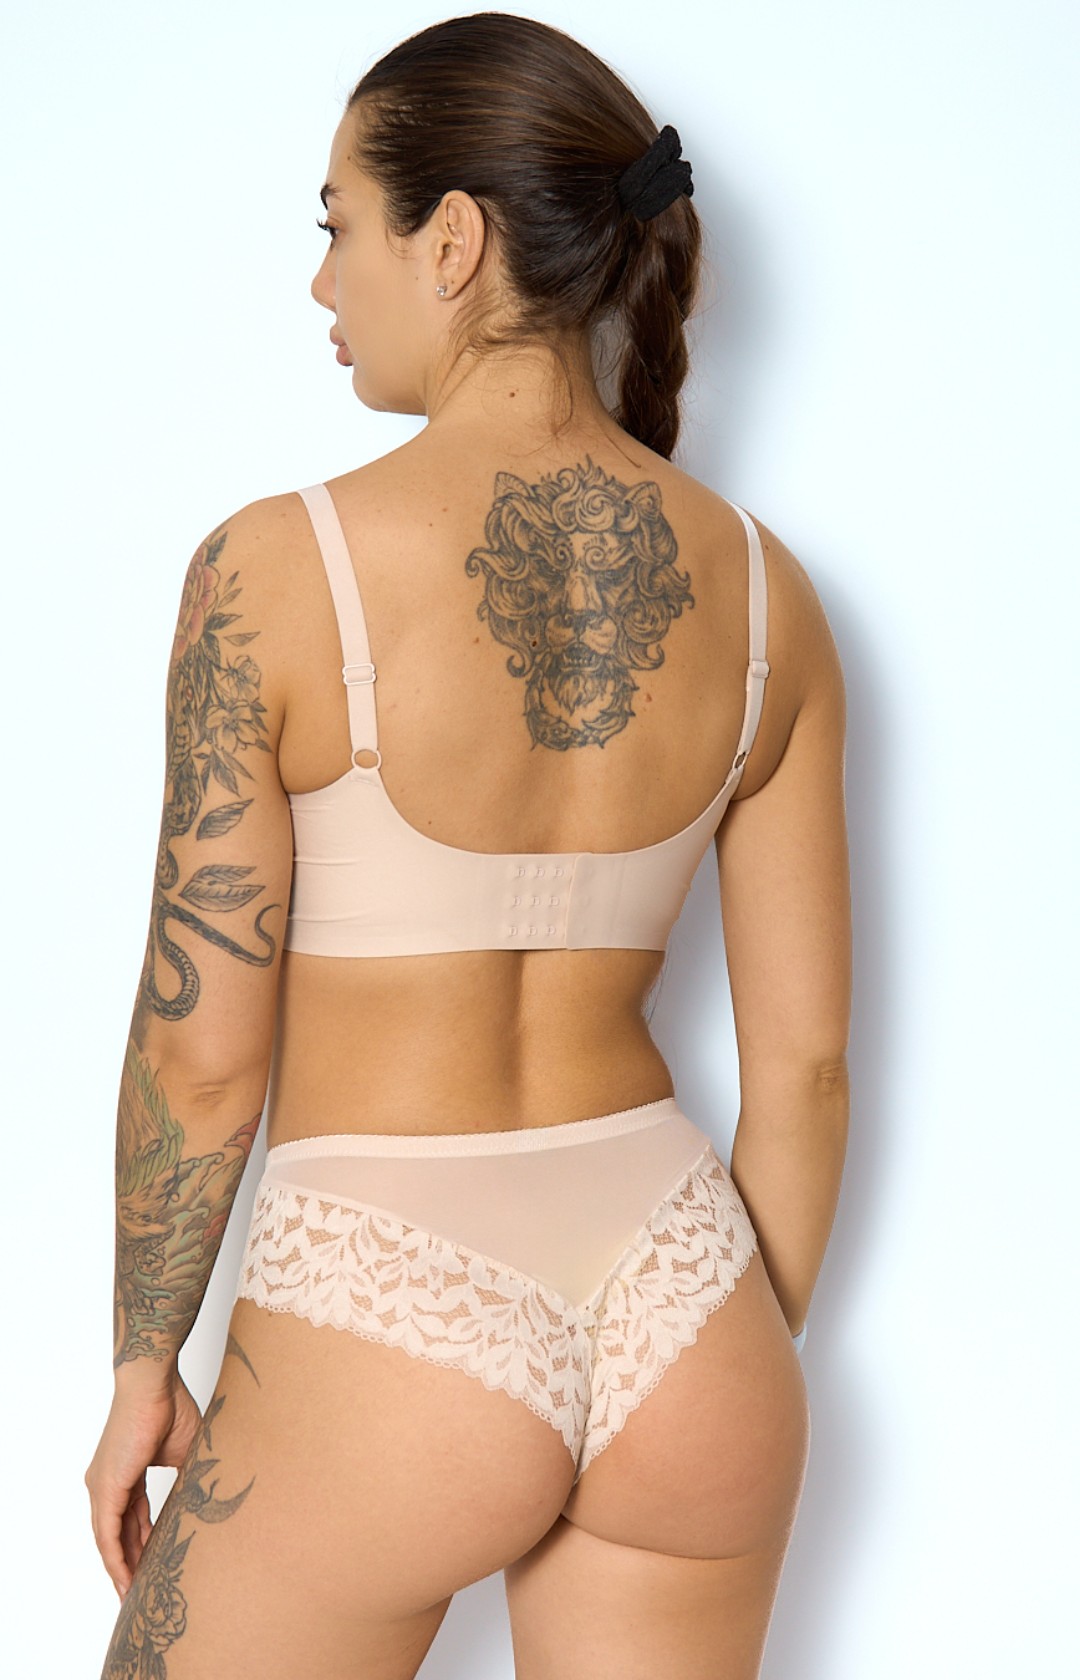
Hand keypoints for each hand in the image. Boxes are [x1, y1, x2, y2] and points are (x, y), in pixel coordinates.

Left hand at [84, 1370, 202, 1599]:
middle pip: (117, 1534)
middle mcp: (107, 1482)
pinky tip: (125, 1577)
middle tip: (144, 1589)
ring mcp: (103, 1485)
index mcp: (124, 1474)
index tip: (154, 1565)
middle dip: (131, 1563)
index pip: (130, 1519)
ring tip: (135, 1594)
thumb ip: (188, 1478)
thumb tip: (207, 1498)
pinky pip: (107, 1533)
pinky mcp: (105, 1486)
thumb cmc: (170, 1406)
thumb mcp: (185, 1453)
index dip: (141, 1544)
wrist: (154, 1383)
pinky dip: (116, 1557)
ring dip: (122, 1568)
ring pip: (109, 1538)